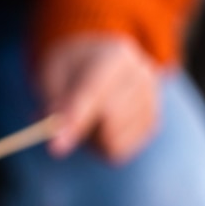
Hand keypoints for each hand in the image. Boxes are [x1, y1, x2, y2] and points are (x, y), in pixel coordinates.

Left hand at [38, 34, 159, 162]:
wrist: (96, 62)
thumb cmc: (69, 70)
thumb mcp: (52, 78)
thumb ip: (56, 105)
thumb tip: (57, 138)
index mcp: (114, 55)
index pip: (93, 93)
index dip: (74, 121)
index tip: (55, 147)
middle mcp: (141, 75)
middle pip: (109, 120)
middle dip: (80, 128)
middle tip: (64, 118)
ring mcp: (151, 99)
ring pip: (113, 141)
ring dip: (89, 137)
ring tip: (85, 115)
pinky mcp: (152, 123)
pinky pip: (118, 150)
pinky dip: (102, 144)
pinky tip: (101, 124)